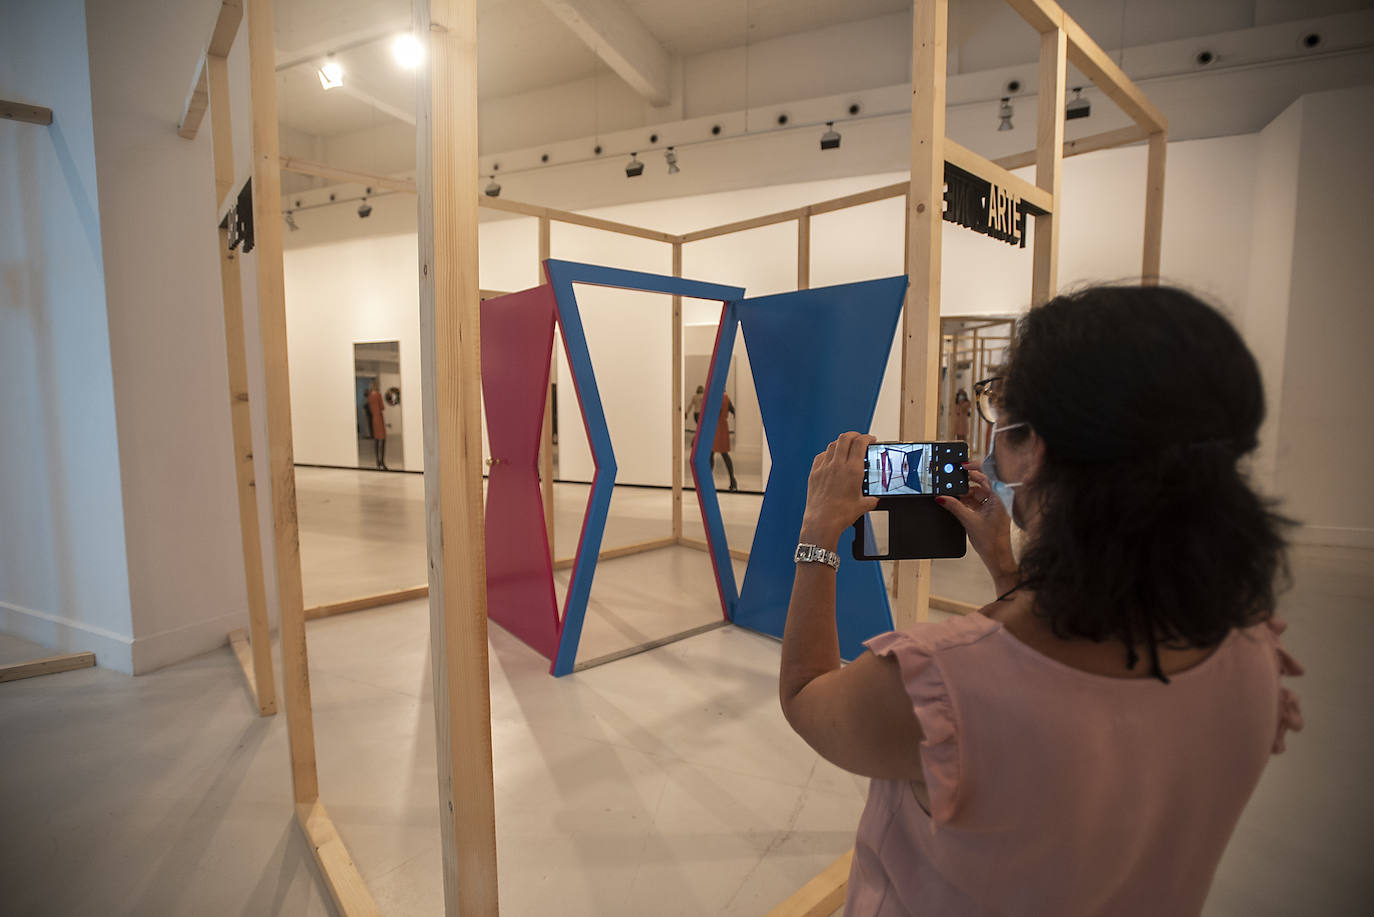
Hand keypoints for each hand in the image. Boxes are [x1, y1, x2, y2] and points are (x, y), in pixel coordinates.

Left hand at [801, 433, 878, 548]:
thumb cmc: (841, 515)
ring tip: (847, 446)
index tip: (871, 439)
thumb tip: (875, 499)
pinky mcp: (814, 473)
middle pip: (845, 438)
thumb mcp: (863, 506)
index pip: (860, 443)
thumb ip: (871, 499)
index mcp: (852, 470)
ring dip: (841, 442)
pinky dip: (828, 453)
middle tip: (859, 438)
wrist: (822, 522)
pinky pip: (821, 456)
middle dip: (854, 434)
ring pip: (832, 445)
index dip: (867, 437)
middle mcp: (838, 466)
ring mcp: (824, 468)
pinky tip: (831, 458)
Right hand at [936, 463, 1017, 589]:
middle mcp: (999, 499)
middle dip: (966, 482)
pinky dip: (967, 501)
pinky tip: (958, 504)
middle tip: (953, 481)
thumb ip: (954, 506)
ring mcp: (994, 505)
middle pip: (981, 482)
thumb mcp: (969, 520)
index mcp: (999, 497)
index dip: (975, 467)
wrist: (997, 557)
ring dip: (965, 493)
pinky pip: (977, 501)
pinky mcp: (990, 512)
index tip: (962, 465)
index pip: (987, 475)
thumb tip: (941, 498)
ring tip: (953, 497)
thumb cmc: (992, 541)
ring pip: (978, 492)